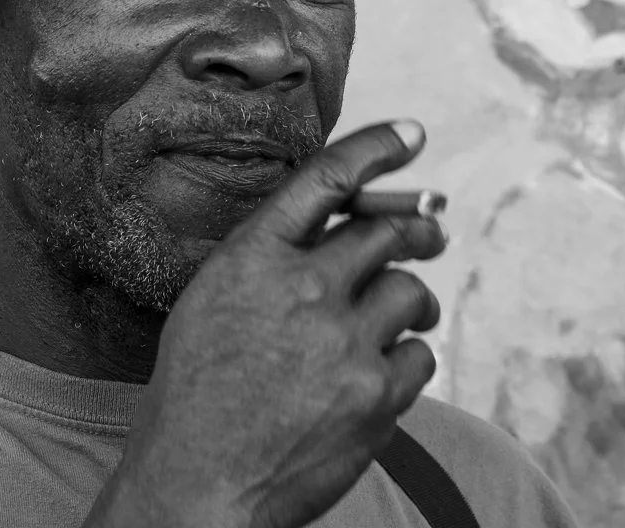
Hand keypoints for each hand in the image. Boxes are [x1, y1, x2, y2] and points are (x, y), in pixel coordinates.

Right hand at [87, 120, 446, 527]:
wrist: (198, 490)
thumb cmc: (193, 397)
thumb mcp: (210, 302)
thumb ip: (268, 259)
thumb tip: (333, 228)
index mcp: (252, 259)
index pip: (326, 178)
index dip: (378, 147)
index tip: (413, 134)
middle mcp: (303, 290)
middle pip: (387, 230)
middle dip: (417, 225)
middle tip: (431, 230)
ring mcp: (345, 345)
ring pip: (411, 291)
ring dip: (414, 298)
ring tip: (405, 313)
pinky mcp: (377, 398)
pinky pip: (421, 355)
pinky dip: (409, 358)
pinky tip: (382, 372)